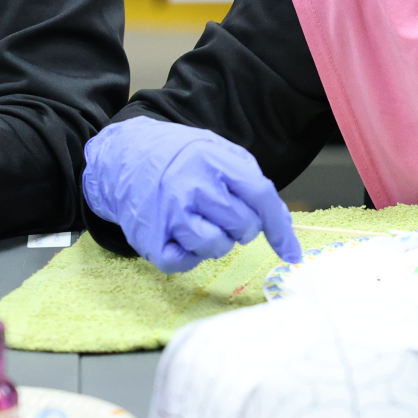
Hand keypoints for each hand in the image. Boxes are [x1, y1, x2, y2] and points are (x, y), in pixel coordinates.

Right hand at [82, 118, 300, 273]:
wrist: (126, 154)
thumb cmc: (182, 157)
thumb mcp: (222, 154)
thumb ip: (253, 186)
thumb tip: (283, 229)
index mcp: (216, 161)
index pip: (261, 198)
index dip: (281, 230)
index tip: (291, 254)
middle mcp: (193, 186)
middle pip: (243, 227)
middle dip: (241, 227)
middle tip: (224, 214)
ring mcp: (169, 213)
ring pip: (216, 247)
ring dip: (216, 242)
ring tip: (201, 222)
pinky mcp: (149, 237)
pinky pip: (183, 263)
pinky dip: (188, 257)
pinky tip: (182, 236)